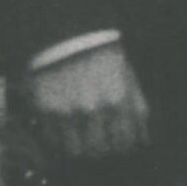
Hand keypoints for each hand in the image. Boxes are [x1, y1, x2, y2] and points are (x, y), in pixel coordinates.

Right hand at [27, 41, 150, 160]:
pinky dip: (58, 140)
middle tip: (96, 140)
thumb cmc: (102, 56)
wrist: (68, 33)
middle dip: (100, 149)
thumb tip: (142, 139)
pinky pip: (53, 140)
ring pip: (75, 152)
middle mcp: (94, 110)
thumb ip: (137, 108)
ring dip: (78, 148)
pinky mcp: (45, 110)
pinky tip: (62, 128)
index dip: (121, 146)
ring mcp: (67, 112)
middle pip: (99, 152)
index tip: (116, 142)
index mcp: (119, 101)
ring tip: (78, 137)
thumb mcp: (128, 77)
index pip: (125, 145)